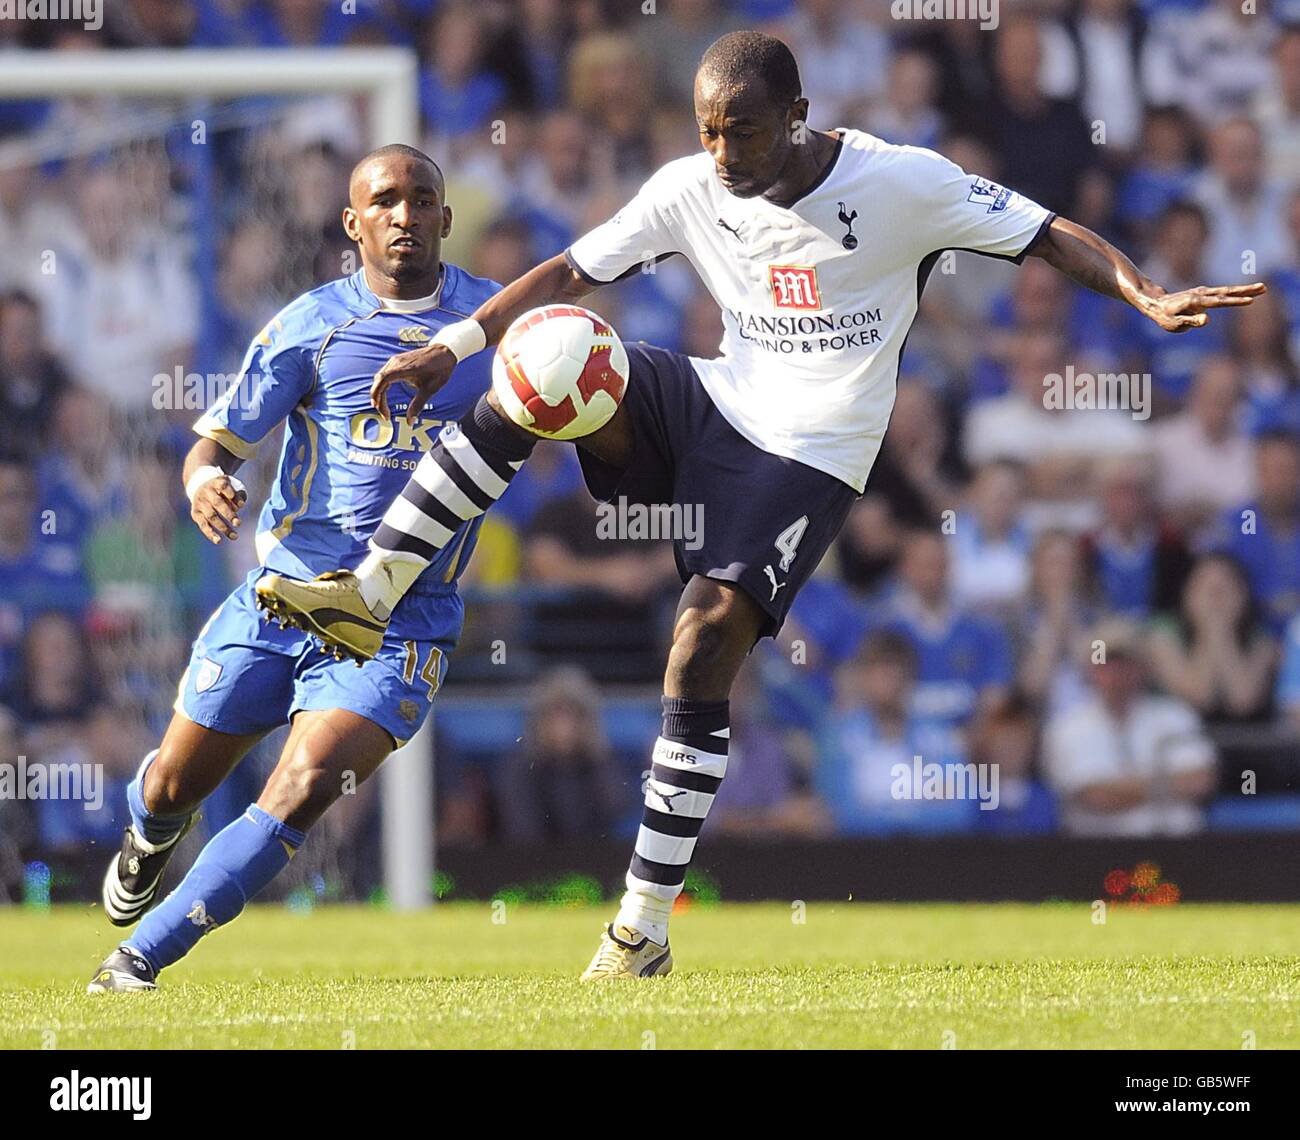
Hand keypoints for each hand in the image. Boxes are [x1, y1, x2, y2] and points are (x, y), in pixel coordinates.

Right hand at [191, 475, 245, 543]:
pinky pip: (203, 524)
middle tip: (238, 523)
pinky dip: (210, 533)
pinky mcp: (195, 513)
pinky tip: (218, 541)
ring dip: (223, 527)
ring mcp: (200, 503)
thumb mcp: (230, 485)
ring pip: (211, 516)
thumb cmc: (221, 488)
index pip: (224, 487)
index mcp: (216, 482)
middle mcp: (206, 492)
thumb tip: (240, 505)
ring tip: (235, 536)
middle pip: (218, 503)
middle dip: (229, 514)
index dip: (233, 495)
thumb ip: (238, 493)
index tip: (242, 505)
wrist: (200, 485)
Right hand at [370, 342, 456, 422]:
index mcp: (404, 368)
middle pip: (378, 381)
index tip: (383, 411)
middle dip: (378, 399)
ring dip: (379, 393)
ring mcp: (396, 360)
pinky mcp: (397, 361)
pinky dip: (382, 386)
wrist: (444, 352)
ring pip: (380, 378)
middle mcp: (396, 362)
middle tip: (385, 414)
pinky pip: (384, 374)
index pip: (382, 381)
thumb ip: (418, 405)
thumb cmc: (439, 369)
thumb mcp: (430, 390)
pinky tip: (385, 396)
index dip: (378, 396)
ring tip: (384, 408)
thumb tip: (410, 422)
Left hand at [1138, 281, 1265, 332]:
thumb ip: (1191, 321)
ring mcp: (1203, 293)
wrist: (1155, 303)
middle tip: (1264, 288)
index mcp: (1196, 302)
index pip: (1219, 302)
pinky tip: (1244, 292)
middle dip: (1246, 290)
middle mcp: (1202, 294)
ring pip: (1226, 290)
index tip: (1250, 301)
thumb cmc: (1164, 316)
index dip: (1234, 302)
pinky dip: (1234, 292)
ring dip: (1244, 289)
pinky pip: (1221, 293)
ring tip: (1261, 288)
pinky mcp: (1203, 294)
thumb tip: (1207, 319)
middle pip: (1227, 292)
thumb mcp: (1174, 324)